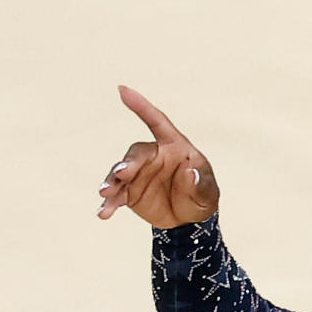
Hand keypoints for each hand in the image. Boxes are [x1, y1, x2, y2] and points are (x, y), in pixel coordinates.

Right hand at [96, 85, 216, 227]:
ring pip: (120, 172)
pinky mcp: (128, 191)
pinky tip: (104, 213)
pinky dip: (110, 203)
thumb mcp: (208, 192)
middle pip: (136, 153)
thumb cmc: (202, 197)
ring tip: (106, 193)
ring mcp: (137, 173)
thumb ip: (200, 182)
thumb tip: (190, 172)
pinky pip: (116, 195)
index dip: (141, 106)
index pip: (157, 121)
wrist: (189, 221)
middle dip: (127, 163)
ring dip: (112, 182)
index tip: (122, 90)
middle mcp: (152, 156)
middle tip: (122, 174)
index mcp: (174, 146)